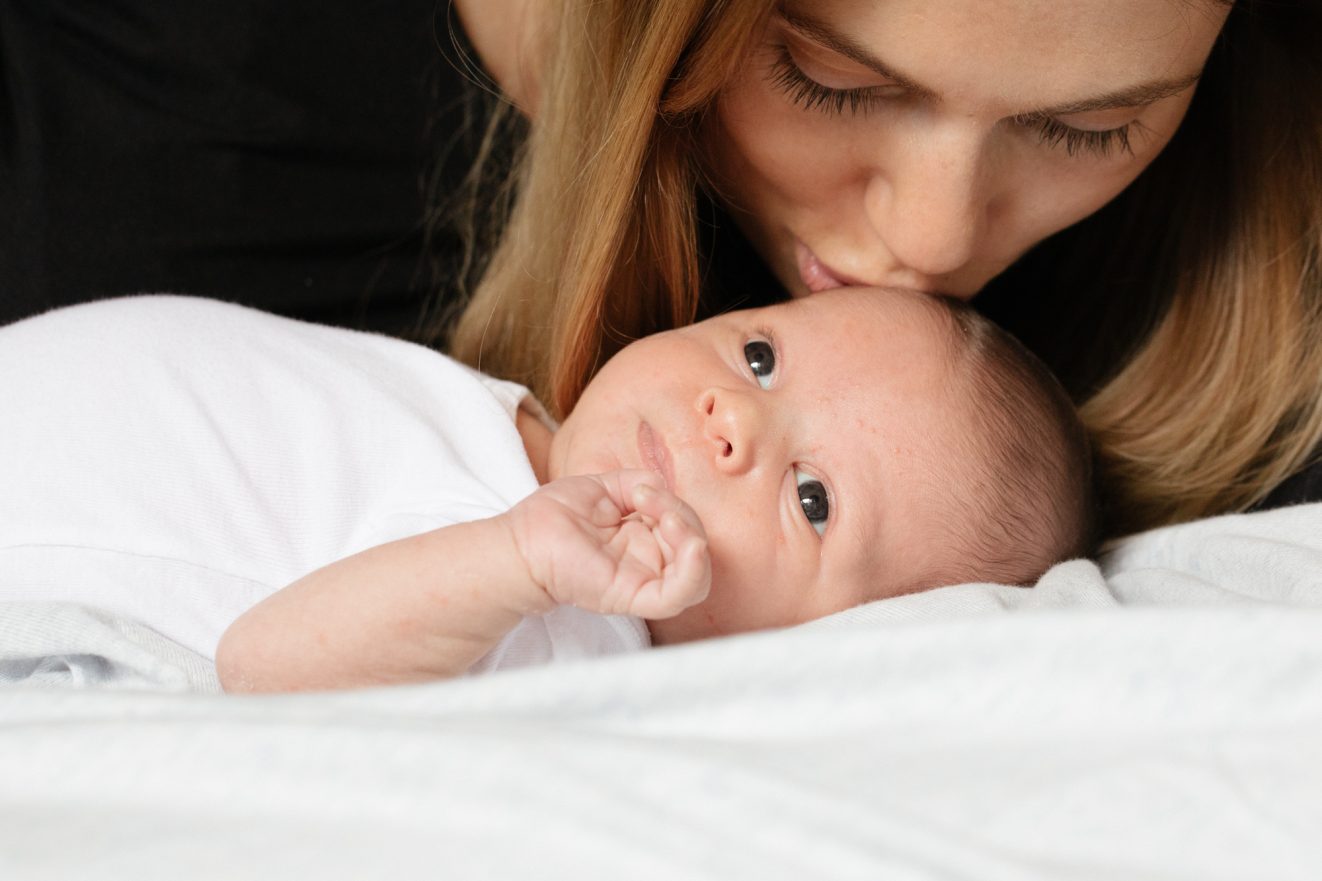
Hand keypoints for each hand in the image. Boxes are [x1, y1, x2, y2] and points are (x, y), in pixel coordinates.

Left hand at [505, 470, 709, 618]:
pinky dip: (694, 573)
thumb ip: (638, 481)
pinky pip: (677, 597)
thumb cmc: (555, 516)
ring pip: (695, 578)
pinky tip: (691, 548)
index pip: (683, 526)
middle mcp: (647, 562)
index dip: (676, 503)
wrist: (522, 541)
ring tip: (667, 521)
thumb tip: (662, 488)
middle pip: (694, 548)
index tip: (643, 489)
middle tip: (650, 501)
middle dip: (685, 518)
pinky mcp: (631, 596)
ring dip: (692, 541)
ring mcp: (641, 581)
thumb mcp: (603, 486)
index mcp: (643, 537)